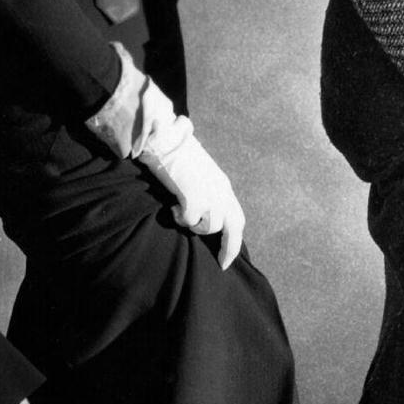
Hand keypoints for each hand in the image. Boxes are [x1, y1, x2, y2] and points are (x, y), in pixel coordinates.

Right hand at [139, 125, 245, 268]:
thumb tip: (202, 214)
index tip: (227, 256)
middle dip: (229, 248)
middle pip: (233, 228)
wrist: (166, 140)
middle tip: (223, 263)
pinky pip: (189, 220)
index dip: (234, 239)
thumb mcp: (199, 175)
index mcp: (224, 186)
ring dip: (193, 225)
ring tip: (179, 211)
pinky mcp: (195, 198)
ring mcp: (210, 195)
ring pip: (209, 226)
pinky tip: (171, 206)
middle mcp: (222, 192)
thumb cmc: (177, 154)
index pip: (237, 218)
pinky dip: (178, 217)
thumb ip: (206, 192)